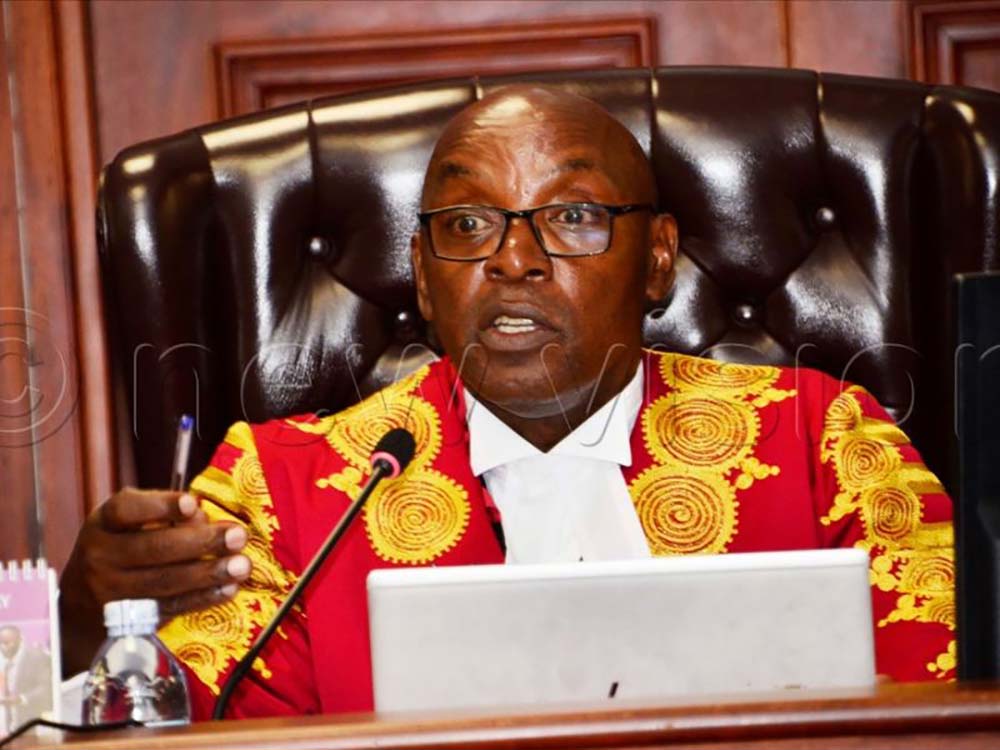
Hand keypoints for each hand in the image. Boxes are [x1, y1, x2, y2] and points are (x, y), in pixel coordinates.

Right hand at [59, 489, 250, 674]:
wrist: (81, 606)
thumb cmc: (119, 548)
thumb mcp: (128, 523)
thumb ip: (163, 514)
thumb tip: (200, 516)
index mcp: (103, 523)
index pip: (126, 510)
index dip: (159, 506)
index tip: (192, 503)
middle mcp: (101, 556)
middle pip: (153, 548)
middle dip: (201, 541)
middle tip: (237, 535)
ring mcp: (112, 591)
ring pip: (165, 581)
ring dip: (209, 573)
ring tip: (242, 565)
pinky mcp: (128, 619)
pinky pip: (170, 607)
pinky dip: (202, 598)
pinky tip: (228, 588)